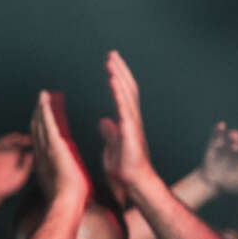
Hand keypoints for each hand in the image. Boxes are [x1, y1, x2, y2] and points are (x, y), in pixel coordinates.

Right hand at [0, 131, 32, 209]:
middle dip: (21, 140)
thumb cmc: (10, 185)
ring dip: (10, 139)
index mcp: (17, 158)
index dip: (28, 143)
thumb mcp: (21, 175)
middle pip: (15, 143)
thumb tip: (31, 154)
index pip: (23, 147)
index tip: (33, 142)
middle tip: (28, 138)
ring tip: (18, 137)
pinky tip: (5, 142)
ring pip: (5, 143)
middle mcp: (8, 155)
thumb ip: (27, 165)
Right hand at [30, 91, 87, 201]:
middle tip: (40, 102)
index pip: (41, 142)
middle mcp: (42, 154)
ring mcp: (47, 149)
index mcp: (46, 163)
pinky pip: (47, 124)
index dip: (41, 129)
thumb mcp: (66, 185)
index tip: (43, 120)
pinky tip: (44, 100)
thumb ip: (67, 176)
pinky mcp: (54, 145)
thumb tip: (73, 174)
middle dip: (38, 115)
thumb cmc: (69, 198)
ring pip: (40, 124)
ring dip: (40, 109)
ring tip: (42, 97)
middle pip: (37, 130)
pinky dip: (45, 110)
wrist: (67, 201)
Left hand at [97, 51, 155, 202]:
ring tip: (111, 61)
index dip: (117, 78)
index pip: (123, 94)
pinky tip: (114, 81)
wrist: (134, 185)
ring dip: (119, 77)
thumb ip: (109, 132)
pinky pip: (125, 109)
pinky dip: (119, 94)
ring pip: (128, 95)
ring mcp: (133, 125)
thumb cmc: (124, 169)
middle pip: (127, 89)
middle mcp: (132, 120)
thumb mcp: (112, 147)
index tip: (110, 64)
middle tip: (111, 54)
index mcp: (127, 121)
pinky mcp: (131, 133)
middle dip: (120, 70)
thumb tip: (103, 120)